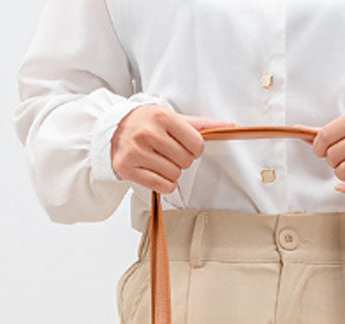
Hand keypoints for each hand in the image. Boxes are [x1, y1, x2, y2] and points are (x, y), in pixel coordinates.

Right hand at [111, 106, 236, 192]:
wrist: (114, 128)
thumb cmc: (147, 123)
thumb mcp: (172, 118)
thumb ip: (201, 124)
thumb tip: (230, 126)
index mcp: (162, 116)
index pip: (197, 145)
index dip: (194, 149)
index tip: (182, 144)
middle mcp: (148, 132)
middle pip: (186, 162)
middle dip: (181, 160)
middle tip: (167, 152)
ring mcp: (136, 151)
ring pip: (174, 175)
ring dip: (171, 172)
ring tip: (158, 160)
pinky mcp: (127, 168)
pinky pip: (162, 186)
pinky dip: (163, 184)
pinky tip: (154, 171)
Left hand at [308, 105, 344, 195]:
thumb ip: (330, 129)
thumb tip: (300, 131)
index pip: (326, 136)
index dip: (318, 147)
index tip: (323, 150)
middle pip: (334, 156)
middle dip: (333, 160)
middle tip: (343, 157)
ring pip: (344, 172)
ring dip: (342, 174)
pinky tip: (343, 186)